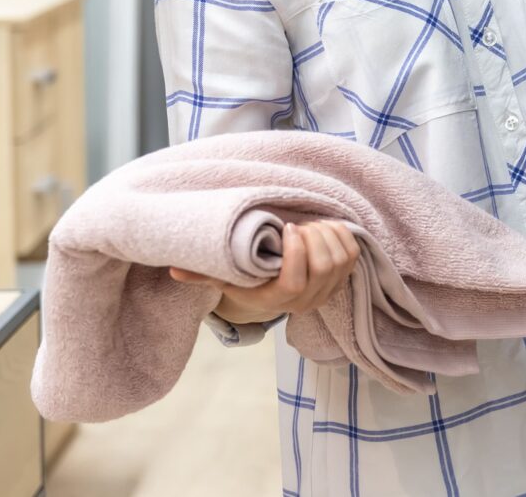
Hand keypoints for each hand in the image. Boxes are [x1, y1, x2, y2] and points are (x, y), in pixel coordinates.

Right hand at [169, 220, 361, 323]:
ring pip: (340, 259)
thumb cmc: (248, 282)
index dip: (296, 253)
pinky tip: (325, 227)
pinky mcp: (343, 279)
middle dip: (313, 238)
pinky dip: (342, 235)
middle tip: (297, 225)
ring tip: (309, 225)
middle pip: (323, 267)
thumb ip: (202, 274)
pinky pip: (352, 254)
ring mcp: (328, 291)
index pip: (296, 283)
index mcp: (279, 300)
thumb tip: (174, 269)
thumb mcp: (225, 279)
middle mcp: (307, 301)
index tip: (286, 228)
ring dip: (327, 234)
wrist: (275, 295)